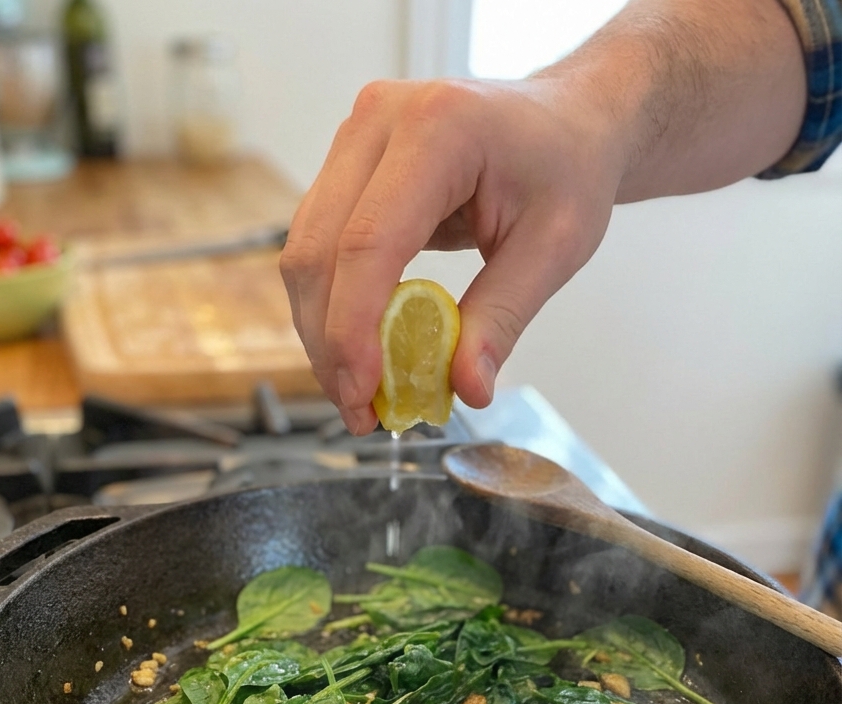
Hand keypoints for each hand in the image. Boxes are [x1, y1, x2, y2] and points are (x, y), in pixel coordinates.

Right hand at [280, 75, 626, 433]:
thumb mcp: (555, 248)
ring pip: (305, 252)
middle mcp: (380, 120)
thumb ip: (502, 318)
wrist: (565, 123)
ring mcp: (355, 138)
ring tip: (357, 393)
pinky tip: (357, 352)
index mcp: (438, 128)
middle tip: (359, 412)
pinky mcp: (346, 164)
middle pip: (320, 250)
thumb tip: (465, 388)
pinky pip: (318, 246)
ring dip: (322, 332)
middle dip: (329, 343)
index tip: (363, 393)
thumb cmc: (567, 170)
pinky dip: (332, 307)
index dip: (354, 326)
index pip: (369, 242)